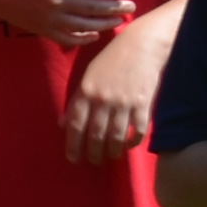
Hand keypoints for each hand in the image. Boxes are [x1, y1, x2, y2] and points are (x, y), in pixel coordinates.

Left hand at [62, 7, 182, 164]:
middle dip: (94, 153)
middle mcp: (103, 100)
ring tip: (111, 156)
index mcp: (86, 92)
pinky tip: (130, 144)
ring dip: (113, 151)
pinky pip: (137, 130)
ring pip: (116, 137)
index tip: (74, 159)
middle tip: (94, 161)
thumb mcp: (88, 76)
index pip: (75, 125)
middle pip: (95, 135)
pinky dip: (133, 141)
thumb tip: (64, 124)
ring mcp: (124, 103)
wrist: (141, 45)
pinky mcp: (143, 104)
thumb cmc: (111, 59)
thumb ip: (76, 101)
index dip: (73, 146)